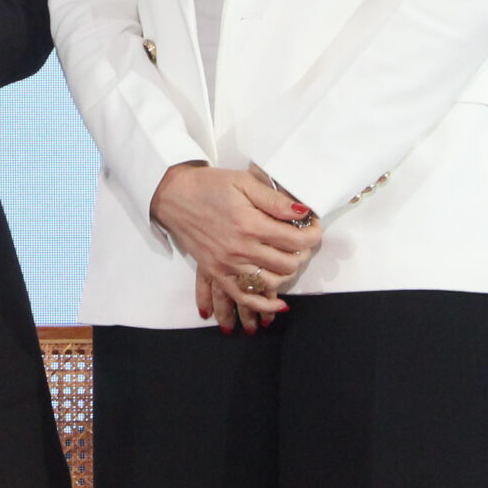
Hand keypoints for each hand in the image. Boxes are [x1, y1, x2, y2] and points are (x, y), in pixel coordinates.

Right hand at [149, 163, 320, 334]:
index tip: (313, 227)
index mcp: (250, 224)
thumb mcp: (244, 182)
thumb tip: (303, 212)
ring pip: (271, 282)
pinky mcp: (217, 272)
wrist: (174, 195)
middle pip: (287, 263)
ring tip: (289, 259)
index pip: (296, 240)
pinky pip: (243, 297)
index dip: (313, 234)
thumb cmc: (209, 186)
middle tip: (301, 241)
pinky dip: (263, 305)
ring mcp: (227, 264)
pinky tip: (279, 303)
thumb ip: (275, 200)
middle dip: (302, 253)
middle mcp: (240, 249)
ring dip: (287, 274)